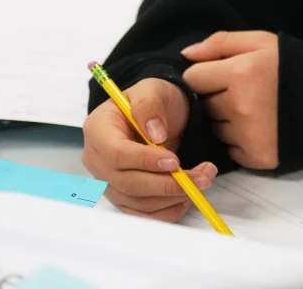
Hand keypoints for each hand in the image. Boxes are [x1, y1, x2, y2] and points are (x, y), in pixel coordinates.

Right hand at [82, 77, 217, 221]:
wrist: (157, 115)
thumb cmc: (152, 100)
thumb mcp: (152, 90)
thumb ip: (150, 107)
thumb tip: (155, 135)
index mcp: (98, 131)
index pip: (116, 154)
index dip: (145, 161)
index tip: (175, 161)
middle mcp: (98, 161)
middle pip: (128, 183)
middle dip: (168, 184)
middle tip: (201, 176)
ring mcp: (109, 182)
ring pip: (139, 202)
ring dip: (175, 197)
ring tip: (204, 179)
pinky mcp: (124, 197)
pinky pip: (144, 214)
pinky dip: (169, 210)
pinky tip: (189, 196)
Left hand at [182, 30, 279, 169]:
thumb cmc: (296, 67)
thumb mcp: (263, 42)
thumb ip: (221, 42)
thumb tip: (186, 55)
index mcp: (241, 73)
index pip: (193, 78)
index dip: (208, 75)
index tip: (226, 75)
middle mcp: (240, 107)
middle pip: (204, 105)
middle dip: (218, 98)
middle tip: (246, 93)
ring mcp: (247, 135)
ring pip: (215, 129)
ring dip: (227, 121)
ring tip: (255, 111)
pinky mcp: (256, 157)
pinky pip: (229, 149)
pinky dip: (239, 141)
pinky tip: (260, 129)